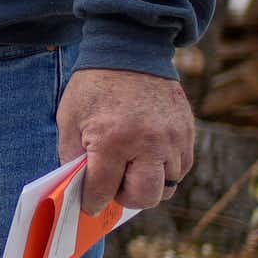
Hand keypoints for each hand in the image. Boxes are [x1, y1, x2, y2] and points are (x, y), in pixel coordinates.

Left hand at [57, 66, 194, 212]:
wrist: (130, 52)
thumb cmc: (94, 87)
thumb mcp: (69, 120)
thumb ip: (72, 157)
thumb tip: (79, 188)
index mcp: (112, 140)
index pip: (104, 190)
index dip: (93, 201)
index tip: (90, 205)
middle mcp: (148, 144)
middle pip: (145, 197)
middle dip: (125, 198)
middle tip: (113, 186)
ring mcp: (172, 139)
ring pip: (167, 186)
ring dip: (148, 184)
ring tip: (131, 168)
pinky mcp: (187, 133)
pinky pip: (181, 168)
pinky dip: (165, 170)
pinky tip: (148, 157)